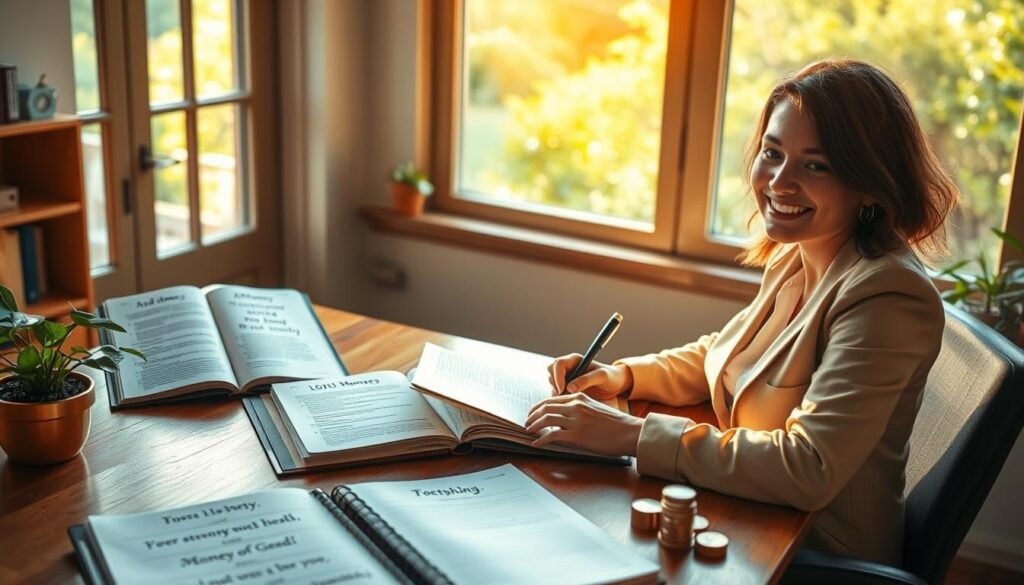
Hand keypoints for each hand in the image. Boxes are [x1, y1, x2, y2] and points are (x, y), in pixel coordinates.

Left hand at [525, 392, 642, 456]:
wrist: (629, 432)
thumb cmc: (615, 423)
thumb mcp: (595, 408)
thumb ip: (579, 409)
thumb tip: (563, 418)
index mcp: (580, 397)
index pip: (552, 399)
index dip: (539, 406)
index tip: (532, 413)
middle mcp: (576, 405)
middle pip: (545, 407)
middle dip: (532, 415)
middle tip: (526, 423)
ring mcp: (575, 420)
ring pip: (546, 419)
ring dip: (533, 426)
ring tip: (528, 432)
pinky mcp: (576, 434)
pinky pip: (552, 435)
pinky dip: (541, 439)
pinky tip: (536, 443)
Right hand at [548, 354, 633, 398]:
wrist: (615, 385)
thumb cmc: (611, 377)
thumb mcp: (602, 377)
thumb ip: (586, 380)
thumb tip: (569, 388)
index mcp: (575, 360)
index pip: (558, 363)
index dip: (557, 376)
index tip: (562, 389)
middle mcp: (569, 367)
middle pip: (551, 371)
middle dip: (555, 384)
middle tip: (564, 395)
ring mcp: (566, 377)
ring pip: (551, 382)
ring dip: (556, 391)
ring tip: (569, 400)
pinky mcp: (566, 387)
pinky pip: (556, 391)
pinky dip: (559, 398)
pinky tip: (569, 403)